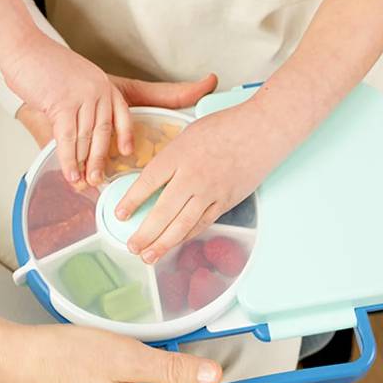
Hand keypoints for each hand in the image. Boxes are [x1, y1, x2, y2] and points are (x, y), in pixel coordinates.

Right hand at [3, 33, 135, 184]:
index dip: (125, 134)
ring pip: (85, 138)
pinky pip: (68, 139)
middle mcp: (97, 90)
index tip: (127, 152)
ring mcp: (82, 97)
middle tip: (99, 180)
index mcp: (102, 83)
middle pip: (104, 132)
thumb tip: (79, 131)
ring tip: (81, 181)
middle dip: (100, 159)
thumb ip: (81, 101)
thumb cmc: (42, 64)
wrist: (23, 48)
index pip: (122, 112)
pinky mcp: (63, 104)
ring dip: (83, 164)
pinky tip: (69, 172)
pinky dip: (68, 160)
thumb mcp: (73, 78)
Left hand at [115, 101, 271, 263]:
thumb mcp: (188, 134)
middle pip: (163, 211)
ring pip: (183, 225)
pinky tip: (175, 244)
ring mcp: (211, 192)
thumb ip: (171, 157)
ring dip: (164, 243)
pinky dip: (186, 236)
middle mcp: (193, 176)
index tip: (120, 214)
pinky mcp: (227, 202)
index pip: (148, 181)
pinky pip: (203, 224)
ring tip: (149, 255)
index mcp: (179, 155)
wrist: (262, 130)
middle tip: (131, 246)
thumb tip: (155, 179)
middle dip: (145, 232)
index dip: (131, 200)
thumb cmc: (226, 126)